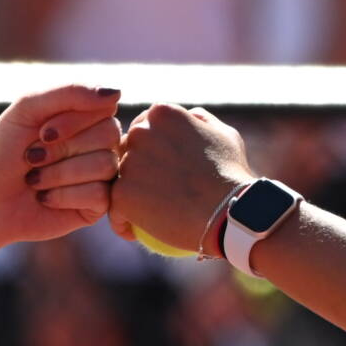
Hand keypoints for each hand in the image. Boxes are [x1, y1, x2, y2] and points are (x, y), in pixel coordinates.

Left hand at [0, 83, 123, 252]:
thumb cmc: (1, 151)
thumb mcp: (28, 108)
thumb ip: (70, 92)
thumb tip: (118, 92)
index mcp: (86, 118)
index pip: (105, 107)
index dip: (74, 121)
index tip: (41, 132)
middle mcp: (99, 145)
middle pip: (109, 135)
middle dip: (63, 148)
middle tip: (33, 158)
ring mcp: (100, 176)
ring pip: (105, 165)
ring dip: (59, 173)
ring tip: (34, 180)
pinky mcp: (97, 206)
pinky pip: (100, 195)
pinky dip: (64, 195)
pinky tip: (45, 198)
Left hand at [112, 104, 253, 253]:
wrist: (230, 211)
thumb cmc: (231, 173)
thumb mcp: (223, 133)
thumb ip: (199, 120)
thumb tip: (188, 117)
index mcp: (162, 114)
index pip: (143, 125)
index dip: (149, 145)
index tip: (159, 164)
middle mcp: (140, 133)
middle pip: (126, 149)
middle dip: (132, 165)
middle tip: (148, 188)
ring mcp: (129, 164)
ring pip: (117, 178)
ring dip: (126, 193)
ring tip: (142, 212)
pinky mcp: (122, 195)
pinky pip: (114, 209)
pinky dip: (122, 221)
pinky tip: (133, 231)